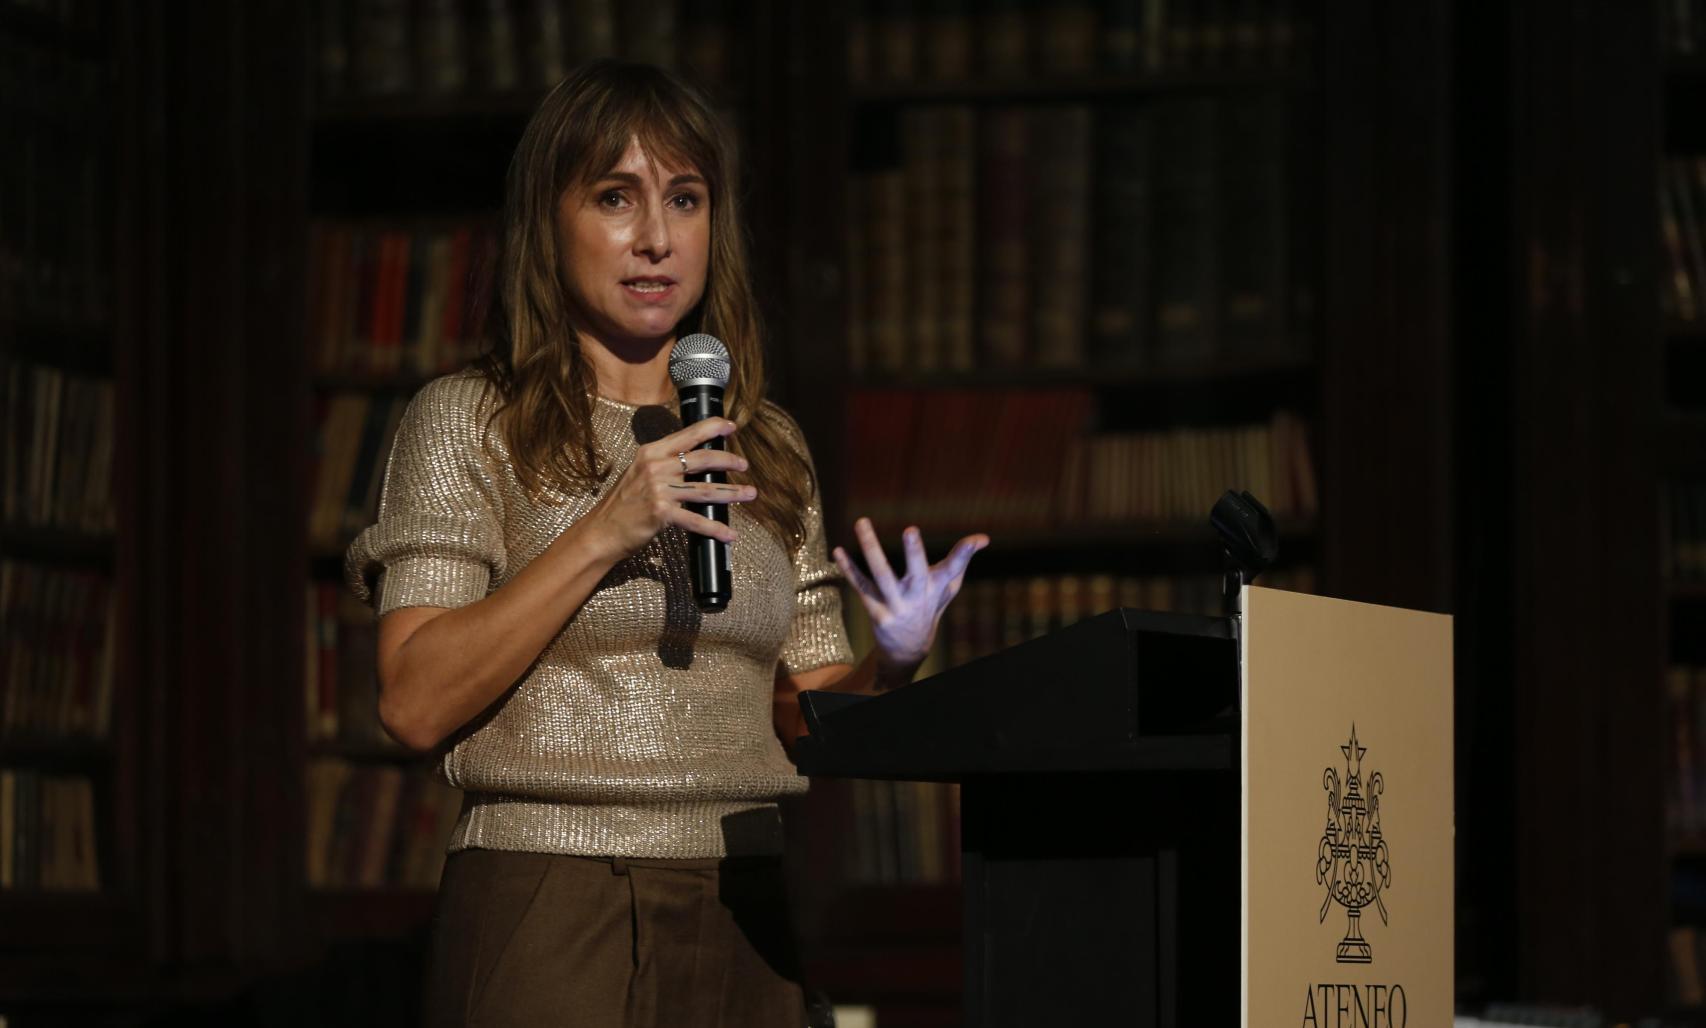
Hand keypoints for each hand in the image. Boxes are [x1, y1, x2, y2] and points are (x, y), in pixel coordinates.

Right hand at [583, 417, 754, 559]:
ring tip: (749, 494)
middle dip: (729, 461)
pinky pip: (696, 520)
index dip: (713, 428)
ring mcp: (659, 489)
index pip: (688, 434)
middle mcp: (656, 466)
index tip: (731, 426)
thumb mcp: (640, 473)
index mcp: (652, 452)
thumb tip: (693, 460)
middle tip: (744, 465)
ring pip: (706, 489)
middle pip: (703, 459)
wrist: (603, 530)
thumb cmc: (624, 504)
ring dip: (731, 493)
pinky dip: (715, 528)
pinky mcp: (661, 512)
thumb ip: (664, 464)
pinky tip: (729, 534)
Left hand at [833, 517, 988, 679]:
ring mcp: (896, 606)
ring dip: (871, 548)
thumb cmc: (930, 605)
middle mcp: (918, 596)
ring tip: (861, 522)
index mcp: (938, 586)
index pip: (955, 566)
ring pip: (882, 575)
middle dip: (915, 553)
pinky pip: (861, 587)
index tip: (978, 539)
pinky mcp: (876, 612)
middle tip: (911, 530)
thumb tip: (984, 538)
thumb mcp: (948, 585)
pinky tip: (838, 551)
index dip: (966, 551)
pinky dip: (849, 569)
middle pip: (917, 572)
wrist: (909, 648)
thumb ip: (962, 558)